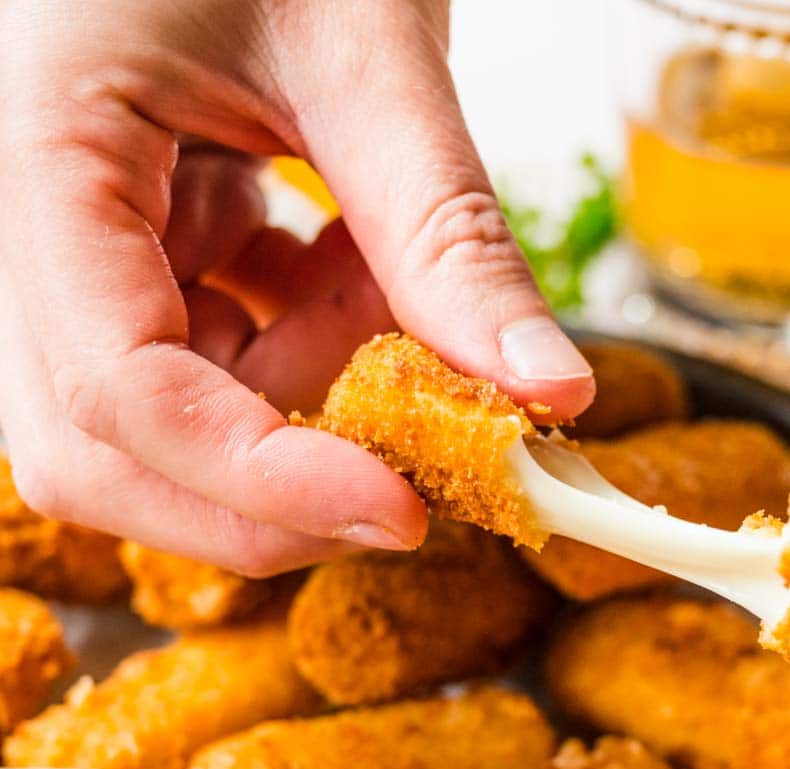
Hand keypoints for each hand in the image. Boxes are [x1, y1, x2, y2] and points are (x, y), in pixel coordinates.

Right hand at [0, 0, 592, 573]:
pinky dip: (311, 354)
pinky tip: (352, 273)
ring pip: (172, 423)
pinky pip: (219, 364)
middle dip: (269, 492)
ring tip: (379, 289)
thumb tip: (547, 388)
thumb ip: (446, 231)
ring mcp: (82, 254)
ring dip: (307, 406)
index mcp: (42, 153)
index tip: (403, 509)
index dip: (257, 480)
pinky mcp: (144, 260)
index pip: (117, 389)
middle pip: (105, 451)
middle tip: (410, 477)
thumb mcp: (366, 47)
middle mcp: (32, 226)